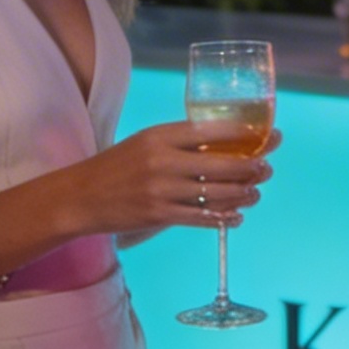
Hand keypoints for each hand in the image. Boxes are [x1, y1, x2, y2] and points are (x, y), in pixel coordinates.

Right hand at [72, 121, 279, 239]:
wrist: (80, 196)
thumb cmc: (117, 166)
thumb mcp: (146, 142)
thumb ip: (180, 141)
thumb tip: (224, 144)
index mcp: (161, 135)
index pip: (214, 130)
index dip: (246, 135)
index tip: (267, 136)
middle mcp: (164, 160)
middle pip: (223, 164)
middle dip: (252, 167)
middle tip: (266, 169)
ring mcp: (162, 190)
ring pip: (217, 193)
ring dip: (243, 194)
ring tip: (255, 193)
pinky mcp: (159, 215)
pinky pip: (201, 217)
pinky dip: (224, 218)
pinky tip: (236, 217)